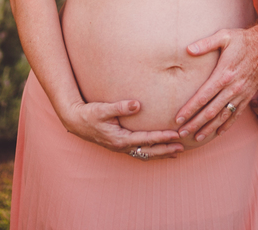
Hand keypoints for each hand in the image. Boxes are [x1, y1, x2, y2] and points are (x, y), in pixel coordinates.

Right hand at [61, 99, 183, 159]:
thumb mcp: (103, 109)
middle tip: (182, 148)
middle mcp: (122, 146)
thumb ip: (120, 107)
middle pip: (149, 151)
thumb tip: (137, 104)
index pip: (146, 139)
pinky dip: (151, 151)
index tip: (175, 135)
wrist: (75, 121)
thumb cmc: (89, 114)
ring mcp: (121, 147)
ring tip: (175, 152)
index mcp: (120, 139)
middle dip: (166, 150)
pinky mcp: (120, 145)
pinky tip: (158, 150)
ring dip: (160, 153)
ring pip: (145, 153)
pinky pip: (140, 151)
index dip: (162, 137)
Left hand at [174, 27, 257, 142]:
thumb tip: (188, 49)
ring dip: (209, 129)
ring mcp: (241, 94)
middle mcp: (232, 88)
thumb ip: (206, 44)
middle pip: (210, 111)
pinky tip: (218, 133)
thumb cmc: (243, 40)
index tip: (178, 119)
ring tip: (197, 138)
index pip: (203, 97)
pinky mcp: (248, 96)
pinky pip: (236, 114)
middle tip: (181, 134)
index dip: (189, 109)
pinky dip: (227, 125)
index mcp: (223, 75)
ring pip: (222, 116)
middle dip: (195, 124)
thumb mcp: (224, 36)